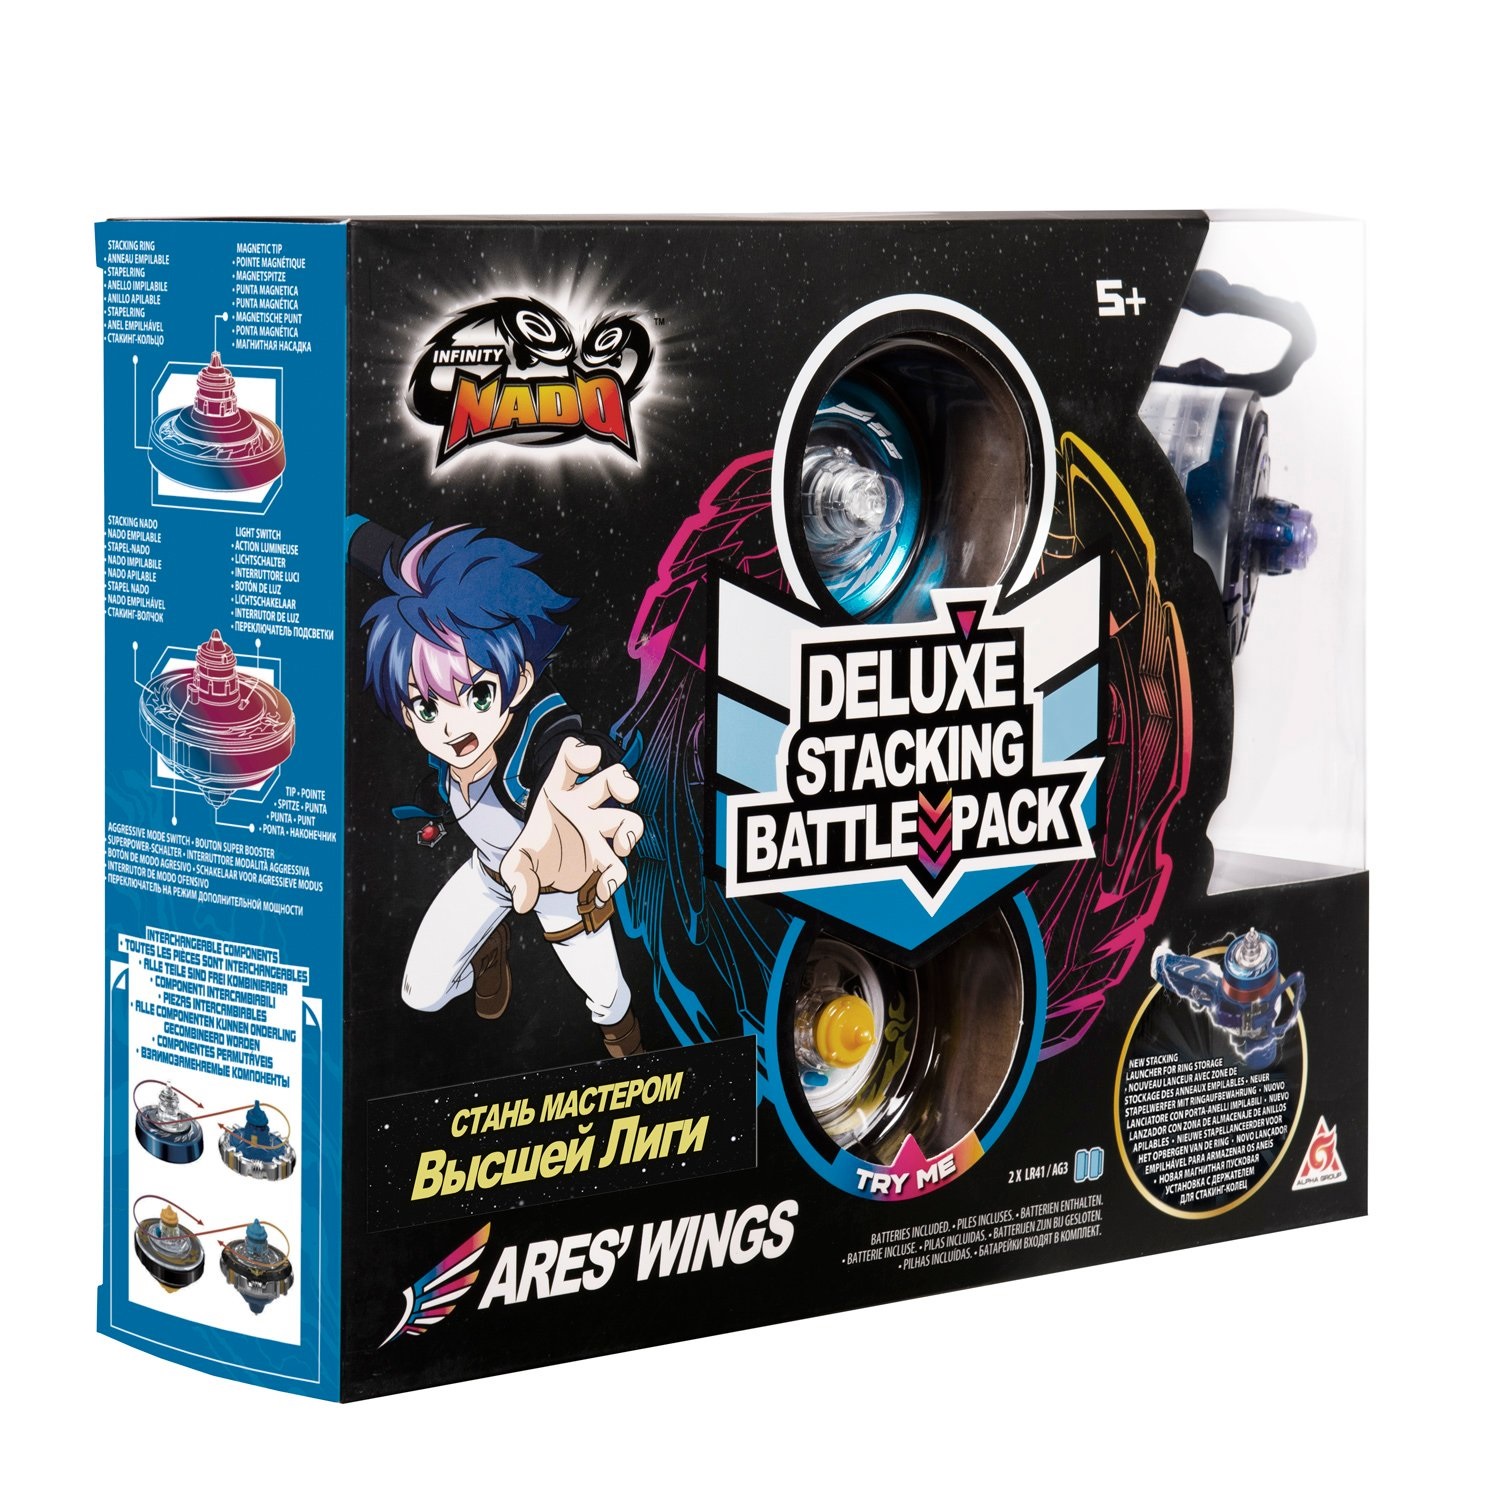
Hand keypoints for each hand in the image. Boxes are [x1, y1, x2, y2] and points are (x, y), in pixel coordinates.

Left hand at [500, 738, 642, 914]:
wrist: (543, 877)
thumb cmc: (532, 854)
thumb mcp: (516, 863)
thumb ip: (516, 876)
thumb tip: (522, 899)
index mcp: (557, 794)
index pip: (570, 762)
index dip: (582, 754)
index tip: (590, 761)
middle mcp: (583, 807)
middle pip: (610, 780)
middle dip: (623, 782)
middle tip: (627, 794)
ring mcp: (597, 829)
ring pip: (627, 818)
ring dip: (630, 830)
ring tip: (621, 848)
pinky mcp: (604, 856)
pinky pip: (617, 864)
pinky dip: (614, 878)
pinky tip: (604, 890)